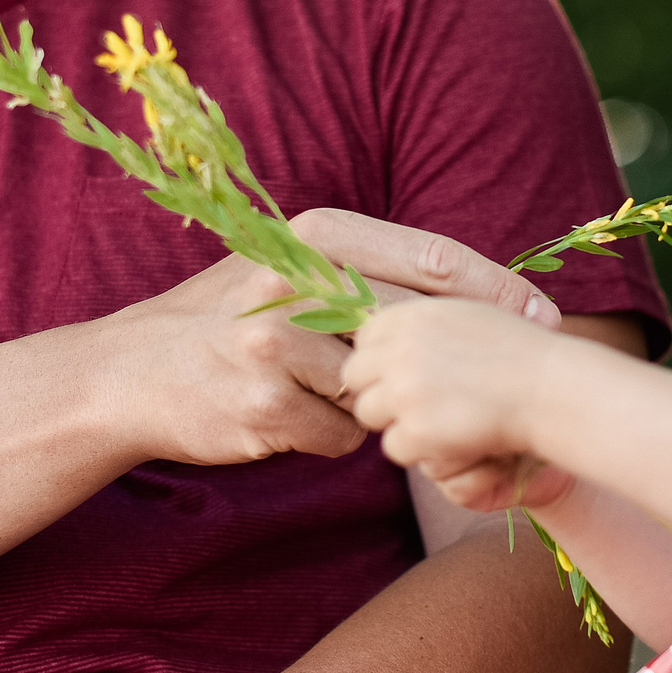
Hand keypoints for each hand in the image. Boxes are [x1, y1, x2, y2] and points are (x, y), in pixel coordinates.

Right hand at [97, 210, 559, 469]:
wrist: (128, 374)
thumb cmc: (227, 319)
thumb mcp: (289, 267)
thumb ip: (367, 271)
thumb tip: (471, 290)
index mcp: (315, 235)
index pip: (432, 258)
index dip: (496, 290)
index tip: (543, 315)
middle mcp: (297, 280)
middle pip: (420, 325)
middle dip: (465, 358)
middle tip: (503, 381)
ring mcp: (278, 346)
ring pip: (380, 391)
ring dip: (371, 405)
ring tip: (318, 392)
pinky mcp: (264, 406)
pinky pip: (340, 437)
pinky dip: (326, 438)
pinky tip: (285, 420)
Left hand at [342, 298, 569, 483]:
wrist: (549, 388)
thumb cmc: (516, 351)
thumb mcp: (464, 315)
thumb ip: (419, 324)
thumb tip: (373, 337)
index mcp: (409, 314)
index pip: (363, 339)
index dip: (381, 361)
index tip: (405, 373)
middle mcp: (399, 348)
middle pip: (355, 377)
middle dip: (379, 392)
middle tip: (414, 404)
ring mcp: (405, 389)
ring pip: (369, 414)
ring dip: (398, 421)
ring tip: (439, 419)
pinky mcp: (417, 428)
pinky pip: (395, 446)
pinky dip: (421, 448)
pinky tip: (454, 436)